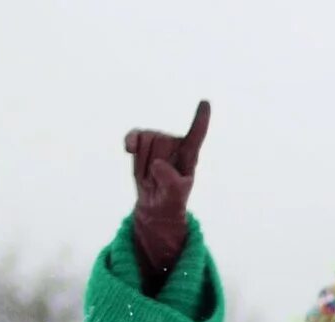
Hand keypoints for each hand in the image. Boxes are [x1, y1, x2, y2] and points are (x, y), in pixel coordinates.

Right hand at [124, 99, 209, 290]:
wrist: (154, 204)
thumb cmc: (170, 199)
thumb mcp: (175, 196)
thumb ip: (170, 181)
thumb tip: (157, 164)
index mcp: (190, 155)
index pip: (196, 134)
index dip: (200, 119)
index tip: (205, 102)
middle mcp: (174, 144)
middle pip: (160, 139)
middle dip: (154, 159)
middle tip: (157, 178)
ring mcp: (158, 142)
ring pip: (146, 139)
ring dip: (142, 159)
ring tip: (149, 174)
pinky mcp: (142, 143)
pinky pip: (135, 135)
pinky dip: (130, 140)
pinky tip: (128, 149)